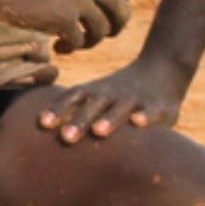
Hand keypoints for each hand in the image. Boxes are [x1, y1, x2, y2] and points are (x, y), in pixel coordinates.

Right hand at [0, 0, 131, 51]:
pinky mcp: (63, 17)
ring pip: (103, 30)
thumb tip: (121, 10)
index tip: (97, 20)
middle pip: (122, 13)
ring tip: (70, 43)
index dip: (114, 11)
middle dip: (111, 30)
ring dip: (89, 42)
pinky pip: (80, 41)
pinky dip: (71, 49)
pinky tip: (57, 48)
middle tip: (92, 36)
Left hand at [34, 51, 185, 145]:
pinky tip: (138, 123)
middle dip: (79, 121)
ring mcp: (135, 98)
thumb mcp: (100, 96)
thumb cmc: (121, 92)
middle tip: (65, 138)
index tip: (42, 124)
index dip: (58, 109)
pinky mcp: (159, 106)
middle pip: (93, 106)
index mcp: (96, 92)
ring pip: (121, 108)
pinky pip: (151, 111)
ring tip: (98, 131)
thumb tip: (48, 129)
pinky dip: (145, 116)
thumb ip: (80, 110)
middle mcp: (112, 93)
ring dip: (109, 119)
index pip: (73, 98)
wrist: (162, 67)